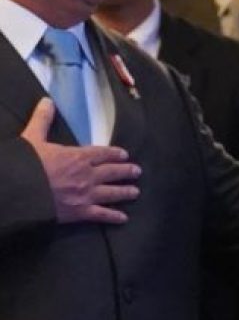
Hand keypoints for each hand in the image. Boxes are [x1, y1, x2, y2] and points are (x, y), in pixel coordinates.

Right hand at [22, 99, 140, 224]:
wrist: (19, 191)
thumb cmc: (27, 164)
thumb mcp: (33, 138)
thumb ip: (42, 120)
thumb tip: (47, 101)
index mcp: (78, 157)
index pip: (102, 153)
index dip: (115, 154)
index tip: (125, 154)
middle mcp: (87, 175)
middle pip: (112, 172)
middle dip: (126, 171)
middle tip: (137, 172)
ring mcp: (86, 194)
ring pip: (112, 193)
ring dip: (125, 192)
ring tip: (135, 192)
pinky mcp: (80, 212)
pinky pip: (101, 215)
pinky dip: (113, 217)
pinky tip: (123, 218)